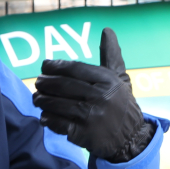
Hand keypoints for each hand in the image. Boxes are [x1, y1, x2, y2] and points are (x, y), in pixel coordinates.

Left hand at [32, 27, 153, 162]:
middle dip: (44, 83)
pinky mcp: (83, 134)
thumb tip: (106, 30)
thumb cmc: (120, 104)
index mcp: (108, 81)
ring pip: (55, 104)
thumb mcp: (119, 79)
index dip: (55, 66)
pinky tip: (45, 116)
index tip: (45, 66)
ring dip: (41, 100)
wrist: (131, 138)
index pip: (74, 68)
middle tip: (38, 83)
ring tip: (37, 98)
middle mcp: (101, 97)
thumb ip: (110, 55)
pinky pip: (56, 122)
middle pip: (61, 85)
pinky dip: (47, 118)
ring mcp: (92, 116)